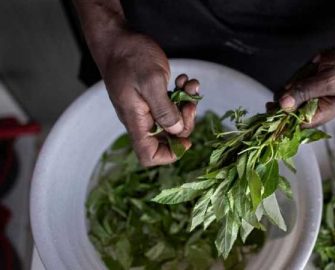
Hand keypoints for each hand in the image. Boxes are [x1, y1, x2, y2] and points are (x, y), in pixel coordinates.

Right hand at [100, 31, 198, 165]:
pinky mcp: (153, 96)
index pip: (149, 155)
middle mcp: (142, 119)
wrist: (117, 39)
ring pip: (173, 119)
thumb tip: (177, 131)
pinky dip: (182, 94)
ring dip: (186, 105)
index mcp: (137, 121)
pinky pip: (172, 104)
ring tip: (188, 85)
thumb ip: (164, 110)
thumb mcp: (151, 82)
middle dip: (185, 123)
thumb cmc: (130, 58)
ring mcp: (147, 108)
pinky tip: (183, 80)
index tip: (185, 140)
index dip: (170, 154)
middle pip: (168, 138)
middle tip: (190, 104)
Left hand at [279, 43, 334, 126]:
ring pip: (294, 89)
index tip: (269, 106)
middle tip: (305, 77)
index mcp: (321, 114)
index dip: (278, 118)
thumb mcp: (329, 80)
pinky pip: (303, 77)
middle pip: (289, 105)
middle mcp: (317, 107)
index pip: (292, 124)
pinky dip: (307, 68)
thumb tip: (282, 105)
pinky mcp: (318, 81)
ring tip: (319, 65)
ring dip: (301, 76)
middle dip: (292, 89)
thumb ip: (305, 92)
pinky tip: (320, 61)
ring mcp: (317, 94)